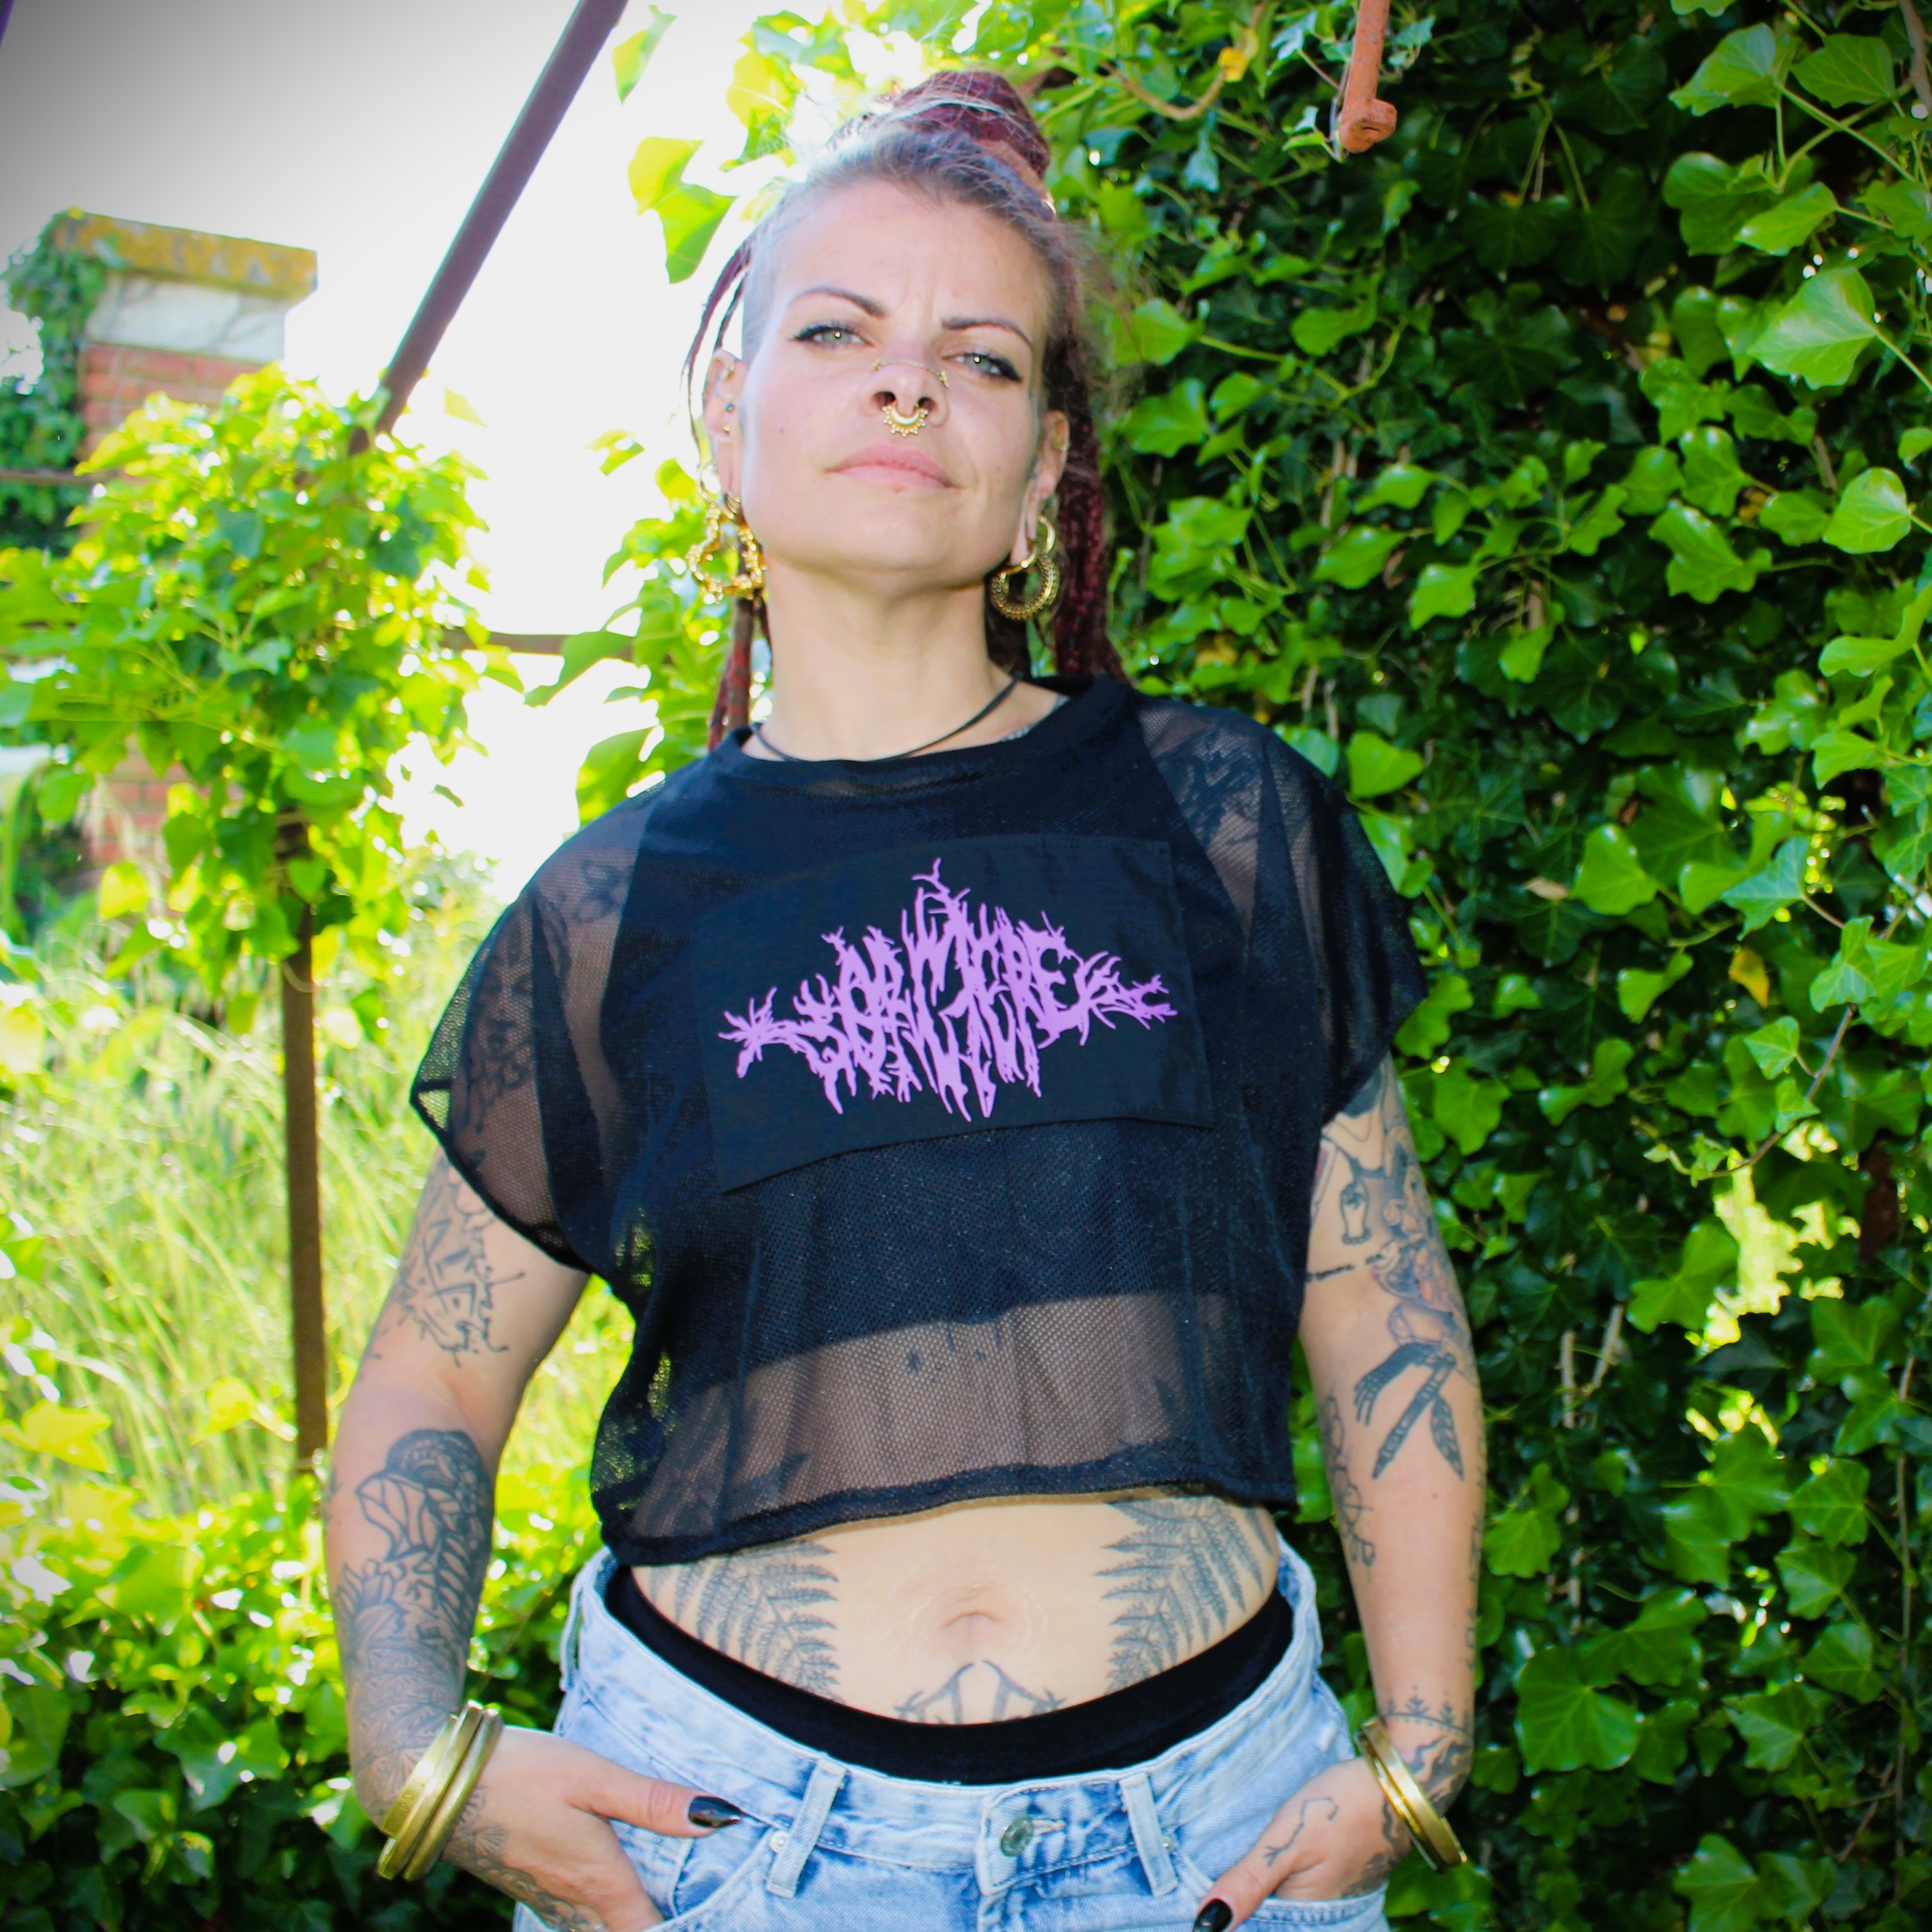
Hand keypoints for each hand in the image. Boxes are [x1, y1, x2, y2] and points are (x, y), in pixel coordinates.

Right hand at [437, 1725, 742, 1931]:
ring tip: (666, 1901)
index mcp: (600, 1882)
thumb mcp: (595, 1777)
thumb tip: (720, 1817)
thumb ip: (654, 1802)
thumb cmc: (522, 1776)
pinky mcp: (531, 1888)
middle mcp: (575, 1904)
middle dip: (656, 1925)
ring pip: (600, 1930)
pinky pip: (577, 1920)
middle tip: (701, 1906)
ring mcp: (549, 1901)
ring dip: (631, 1920)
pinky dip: (604, 1915)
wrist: (442, 1788)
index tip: (720, 1912)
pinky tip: (615, 1889)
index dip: (686, 1927)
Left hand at [1190, 1757, 1407, 1929]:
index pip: (1252, 1929)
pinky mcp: (1325, 1888)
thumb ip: (1249, 1881)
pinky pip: (1288, 1898)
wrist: (1396, 1787)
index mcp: (1308, 1922)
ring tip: (1216, 1876)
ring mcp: (1324, 1907)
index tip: (1192, 1909)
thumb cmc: (1343, 1808)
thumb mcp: (1288, 1839)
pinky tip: (1244, 1870)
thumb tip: (1205, 1923)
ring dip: (1249, 1898)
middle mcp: (1318, 1922)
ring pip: (1274, 1910)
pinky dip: (1267, 1888)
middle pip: (1263, 1921)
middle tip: (1199, 1889)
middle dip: (1232, 1908)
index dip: (1222, 1917)